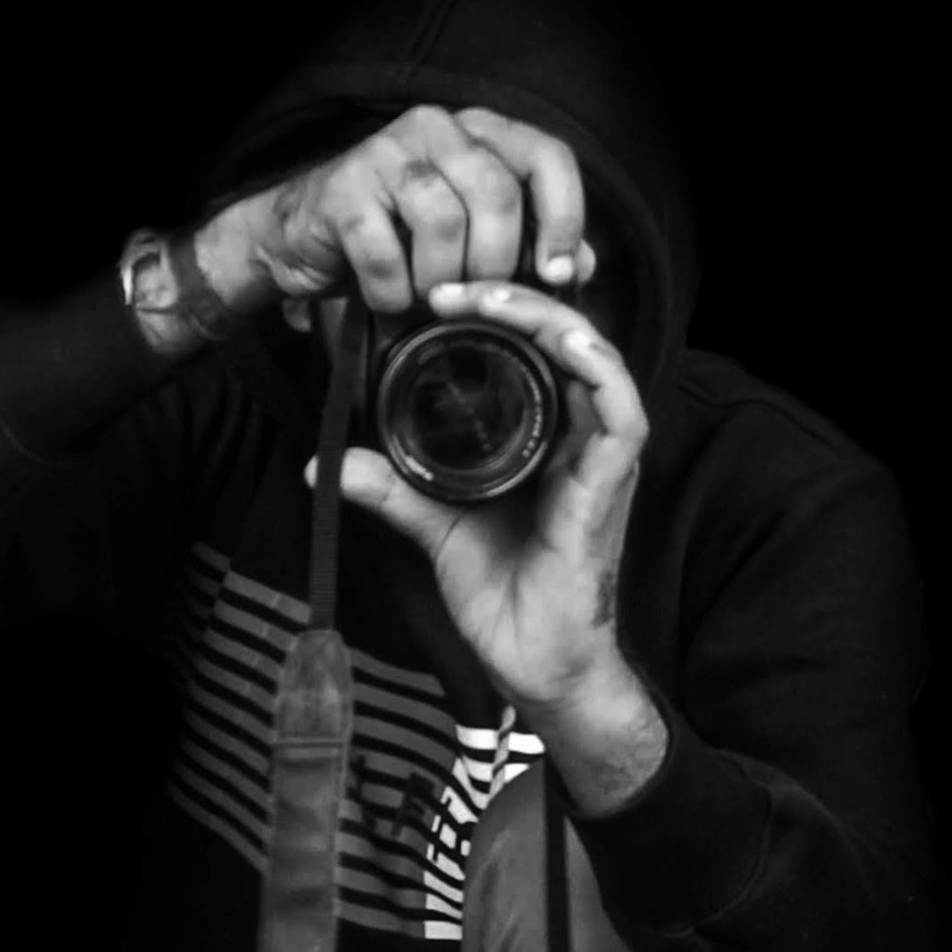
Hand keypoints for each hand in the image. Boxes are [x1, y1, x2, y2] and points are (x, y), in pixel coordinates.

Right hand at [259, 104, 599, 323]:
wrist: (302, 240)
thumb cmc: (397, 239)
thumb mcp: (471, 239)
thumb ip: (528, 246)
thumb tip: (581, 266)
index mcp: (481, 133)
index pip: (546, 157)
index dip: (563, 217)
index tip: (558, 273)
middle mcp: (438, 128)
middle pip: (498, 194)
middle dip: (495, 263)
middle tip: (475, 297)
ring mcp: (386, 151)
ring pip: (444, 221)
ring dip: (441, 280)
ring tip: (427, 299)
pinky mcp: (343, 188)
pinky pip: (386, 253)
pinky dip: (392, 293)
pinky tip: (388, 299)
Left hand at [302, 275, 649, 713]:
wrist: (534, 662)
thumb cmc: (504, 596)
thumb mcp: (436, 526)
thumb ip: (392, 488)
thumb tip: (327, 464)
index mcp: (545, 437)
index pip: (535, 350)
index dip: (497, 312)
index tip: (437, 300)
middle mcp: (579, 438)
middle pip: (567, 339)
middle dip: (517, 298)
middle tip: (455, 288)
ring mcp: (599, 460)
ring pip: (598, 360)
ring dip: (554, 320)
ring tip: (499, 300)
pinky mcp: (610, 487)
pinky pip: (624, 416)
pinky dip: (602, 373)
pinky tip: (570, 345)